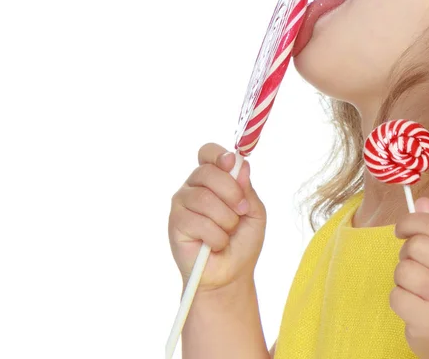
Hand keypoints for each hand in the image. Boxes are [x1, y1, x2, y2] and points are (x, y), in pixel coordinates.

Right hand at [168, 143, 266, 293]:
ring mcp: (182, 203)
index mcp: (213, 178)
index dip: (219, 155)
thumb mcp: (253, 211)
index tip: (231, 163)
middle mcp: (194, 186)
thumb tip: (239, 163)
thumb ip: (246, 188)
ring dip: (226, 220)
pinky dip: (215, 236)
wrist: (231, 275)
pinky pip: (198, 221)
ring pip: (205, 198)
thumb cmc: (242, 241)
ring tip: (227, 233)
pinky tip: (215, 245)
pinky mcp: (175, 223)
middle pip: (208, 172)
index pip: (208, 152)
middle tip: (241, 211)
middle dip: (232, 193)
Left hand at [390, 197, 428, 358]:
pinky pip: (396, 297)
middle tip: (417, 268)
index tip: (401, 230)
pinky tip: (416, 309)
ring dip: (403, 280)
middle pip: (414, 246)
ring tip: (419, 291)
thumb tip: (421, 200)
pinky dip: (400, 302)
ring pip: (402, 271)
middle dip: (407, 255)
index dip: (410, 222)